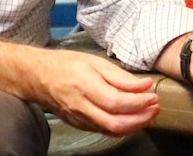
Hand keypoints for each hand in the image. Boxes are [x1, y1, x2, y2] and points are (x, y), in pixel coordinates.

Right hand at [38, 49, 158, 135]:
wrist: (37, 77)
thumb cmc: (65, 64)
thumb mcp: (94, 61)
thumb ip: (120, 76)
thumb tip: (144, 85)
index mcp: (85, 86)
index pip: (117, 102)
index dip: (139, 103)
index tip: (153, 96)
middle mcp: (81, 106)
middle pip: (116, 123)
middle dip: (141, 119)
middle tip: (155, 108)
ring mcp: (79, 118)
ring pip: (111, 130)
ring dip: (134, 125)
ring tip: (148, 113)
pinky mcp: (79, 124)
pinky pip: (104, 130)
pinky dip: (121, 127)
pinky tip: (131, 118)